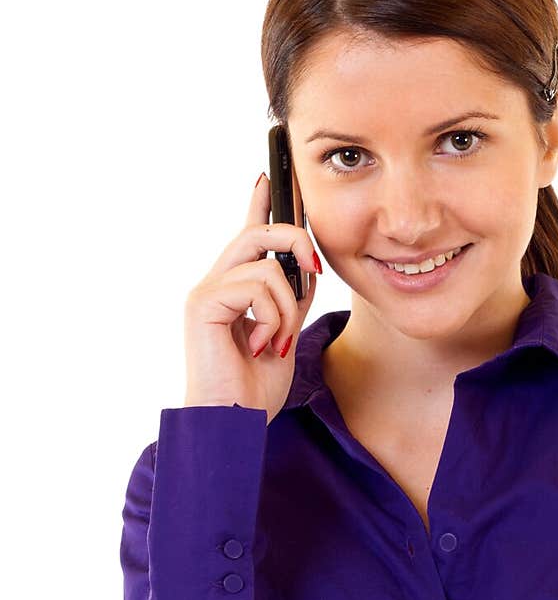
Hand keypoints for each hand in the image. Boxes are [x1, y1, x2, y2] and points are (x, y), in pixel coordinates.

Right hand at [183, 170, 321, 423]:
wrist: (233, 424)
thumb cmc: (253, 390)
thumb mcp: (285, 334)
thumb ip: (293, 299)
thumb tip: (307, 268)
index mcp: (234, 291)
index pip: (248, 236)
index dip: (260, 205)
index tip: (270, 175)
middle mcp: (215, 285)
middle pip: (257, 234)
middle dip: (294, 240)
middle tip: (314, 267)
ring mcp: (206, 292)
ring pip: (267, 266)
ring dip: (287, 307)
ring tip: (275, 340)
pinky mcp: (203, 304)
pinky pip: (257, 287)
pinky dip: (272, 318)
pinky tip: (259, 345)